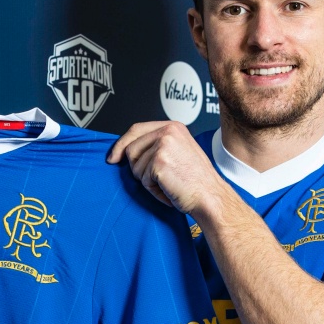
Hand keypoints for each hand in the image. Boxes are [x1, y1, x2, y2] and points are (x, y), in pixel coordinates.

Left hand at [108, 121, 226, 214]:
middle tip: (158, 179)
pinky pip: (143, 179)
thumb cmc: (195, 181)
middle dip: (138, 168)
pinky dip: (153, 190)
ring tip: (168, 184)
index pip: (136, 129)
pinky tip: (169, 190)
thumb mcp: (178, 152)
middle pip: (131, 148)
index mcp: (173, 127)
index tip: (113, 157)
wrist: (210, 197)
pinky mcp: (159, 161)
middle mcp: (168, 132)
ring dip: (147, 181)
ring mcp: (163, 145)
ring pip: (135, 166)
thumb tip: (126, 149)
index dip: (121, 144)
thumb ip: (156, 145)